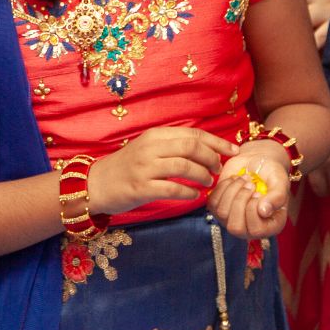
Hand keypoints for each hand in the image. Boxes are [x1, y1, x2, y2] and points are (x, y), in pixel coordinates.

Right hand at [85, 127, 236, 215]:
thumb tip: (208, 149)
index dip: (217, 142)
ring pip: (184, 167)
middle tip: (219, 169)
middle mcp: (151, 148)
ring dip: (202, 175)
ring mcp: (145, 167)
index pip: (193, 134)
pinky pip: (171, 188)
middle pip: (191, 147)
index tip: (233, 151)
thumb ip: (173, 146)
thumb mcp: (149, 148)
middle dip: (212, 158)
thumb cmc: (128, 166)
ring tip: (208, 182)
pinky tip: (194, 196)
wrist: (96, 183)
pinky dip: (188, 192)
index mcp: (156, 135)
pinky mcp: (140, 188)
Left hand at [208, 140, 291, 238]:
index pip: (256, 231)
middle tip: (250, 184)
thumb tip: (264, 211)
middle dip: (240, 201)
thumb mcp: (280, 182)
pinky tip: (234, 180)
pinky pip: (213, 203)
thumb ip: (277, 197)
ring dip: (233, 190)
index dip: (253, 209)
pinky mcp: (218, 208)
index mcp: (269, 226)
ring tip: (244, 179)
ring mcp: (231, 220)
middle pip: (235, 228)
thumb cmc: (272, 173)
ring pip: (222, 213)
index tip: (258, 192)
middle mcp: (249, 228)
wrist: (257, 161)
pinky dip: (223, 187)